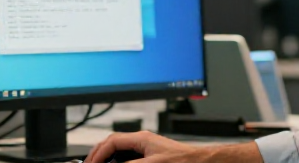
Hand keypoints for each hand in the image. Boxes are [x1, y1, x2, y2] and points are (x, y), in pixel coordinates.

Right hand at [85, 131, 203, 162]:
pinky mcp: (152, 155)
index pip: (111, 142)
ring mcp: (147, 147)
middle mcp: (143, 140)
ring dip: (109, 157)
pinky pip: (130, 155)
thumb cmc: (183, 160)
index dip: (98, 153)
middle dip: (99, 154)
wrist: (200, 162)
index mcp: (141, 138)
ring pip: (120, 149)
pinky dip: (119, 160)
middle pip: (113, 143)